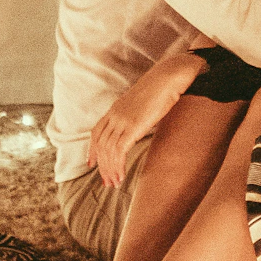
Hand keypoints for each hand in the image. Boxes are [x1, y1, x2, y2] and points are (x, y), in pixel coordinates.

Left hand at [89, 51, 201, 186]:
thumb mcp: (142, 102)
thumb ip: (136, 114)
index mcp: (115, 109)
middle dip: (102, 166)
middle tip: (107, 182)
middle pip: (101, 145)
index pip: (96, 133)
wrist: (168, 77)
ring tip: (115, 183)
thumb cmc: (161, 88)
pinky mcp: (133, 126)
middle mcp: (115, 115)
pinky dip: (118, 166)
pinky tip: (122, 176)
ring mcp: (122, 120)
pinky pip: (119, 150)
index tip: (92, 164)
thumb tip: (139, 123)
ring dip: (110, 170)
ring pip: (108, 150)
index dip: (92, 150)